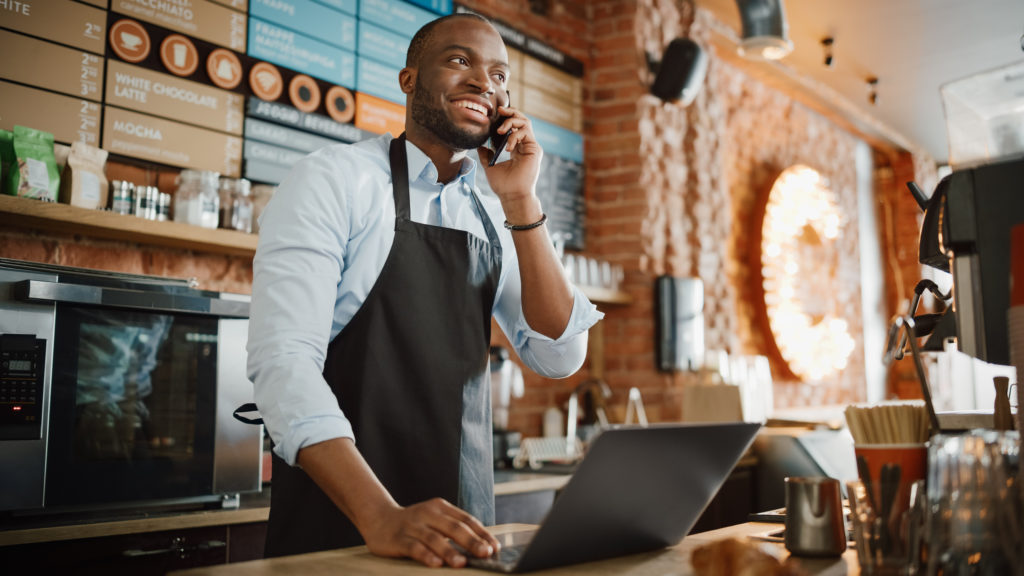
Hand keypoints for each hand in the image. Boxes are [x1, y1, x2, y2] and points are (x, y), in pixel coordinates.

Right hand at [361, 497, 500, 567]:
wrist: (379, 518)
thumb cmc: (414, 523)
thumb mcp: (435, 519)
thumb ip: (454, 529)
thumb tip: (482, 546)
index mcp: (441, 507)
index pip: (466, 520)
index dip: (482, 533)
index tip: (495, 547)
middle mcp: (428, 514)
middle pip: (454, 528)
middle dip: (472, 542)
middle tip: (486, 553)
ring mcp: (413, 526)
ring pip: (434, 538)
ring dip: (450, 551)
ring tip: (462, 563)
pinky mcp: (398, 539)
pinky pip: (414, 547)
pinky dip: (426, 555)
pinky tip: (436, 564)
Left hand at [478, 106, 542, 211]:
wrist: (512, 196)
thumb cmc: (503, 185)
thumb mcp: (490, 166)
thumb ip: (486, 154)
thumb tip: (479, 145)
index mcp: (517, 149)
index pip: (514, 127)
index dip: (506, 118)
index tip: (495, 114)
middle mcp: (525, 146)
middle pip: (522, 120)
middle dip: (510, 112)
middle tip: (499, 110)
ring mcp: (531, 147)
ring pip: (525, 122)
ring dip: (511, 122)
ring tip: (501, 131)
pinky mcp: (535, 149)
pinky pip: (525, 132)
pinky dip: (514, 135)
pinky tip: (507, 147)